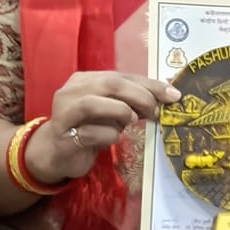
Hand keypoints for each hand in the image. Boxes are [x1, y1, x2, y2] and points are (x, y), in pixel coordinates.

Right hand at [25, 71, 180, 184]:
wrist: (56, 153)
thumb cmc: (88, 129)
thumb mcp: (112, 113)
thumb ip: (132, 102)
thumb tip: (166, 97)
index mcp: (86, 79)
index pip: (122, 76)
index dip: (150, 84)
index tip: (173, 95)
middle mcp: (72, 90)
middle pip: (109, 84)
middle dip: (139, 96)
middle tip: (155, 111)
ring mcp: (64, 112)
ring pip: (92, 103)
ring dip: (120, 111)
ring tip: (132, 121)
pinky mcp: (63, 136)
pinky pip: (89, 133)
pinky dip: (108, 135)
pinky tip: (115, 139)